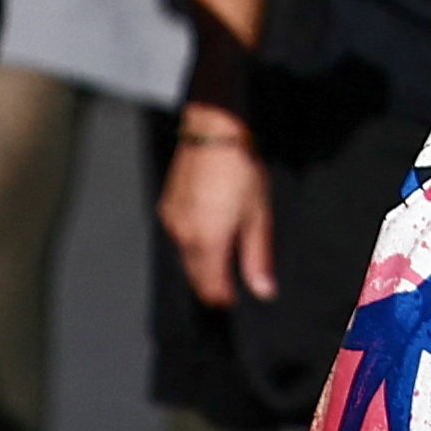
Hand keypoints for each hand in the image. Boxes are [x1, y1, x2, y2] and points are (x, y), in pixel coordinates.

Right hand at [163, 119, 280, 305]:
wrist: (213, 132)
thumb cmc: (239, 169)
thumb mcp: (258, 215)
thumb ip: (257, 257)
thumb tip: (263, 290)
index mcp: (207, 242)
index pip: (209, 287)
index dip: (222, 298)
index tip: (234, 298)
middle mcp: (183, 236)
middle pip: (194, 276)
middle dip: (211, 283)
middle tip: (228, 283)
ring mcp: (171, 220)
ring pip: (183, 257)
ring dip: (199, 264)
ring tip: (220, 257)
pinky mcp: (166, 206)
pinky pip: (177, 237)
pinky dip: (189, 243)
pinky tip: (205, 233)